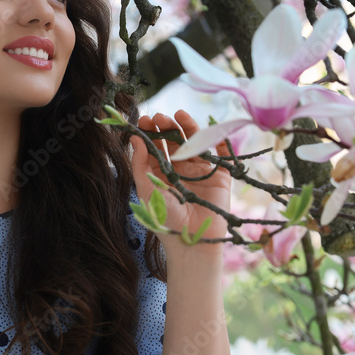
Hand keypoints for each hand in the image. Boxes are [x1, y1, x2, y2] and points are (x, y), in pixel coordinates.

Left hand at [129, 110, 231, 250]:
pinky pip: (220, 155)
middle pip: (174, 142)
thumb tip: (134, 138)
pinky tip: (210, 129)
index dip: (150, 133)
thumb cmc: (164, 218)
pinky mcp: (219, 176)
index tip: (144, 120)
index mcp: (161, 173)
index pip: (155, 147)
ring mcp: (200, 172)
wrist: (191, 240)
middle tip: (159, 117)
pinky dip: (218, 141)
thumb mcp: (147, 189)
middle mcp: (180, 170)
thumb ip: (140, 164)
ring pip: (195, 143)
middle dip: (166, 127)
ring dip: (187, 128)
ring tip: (178, 114)